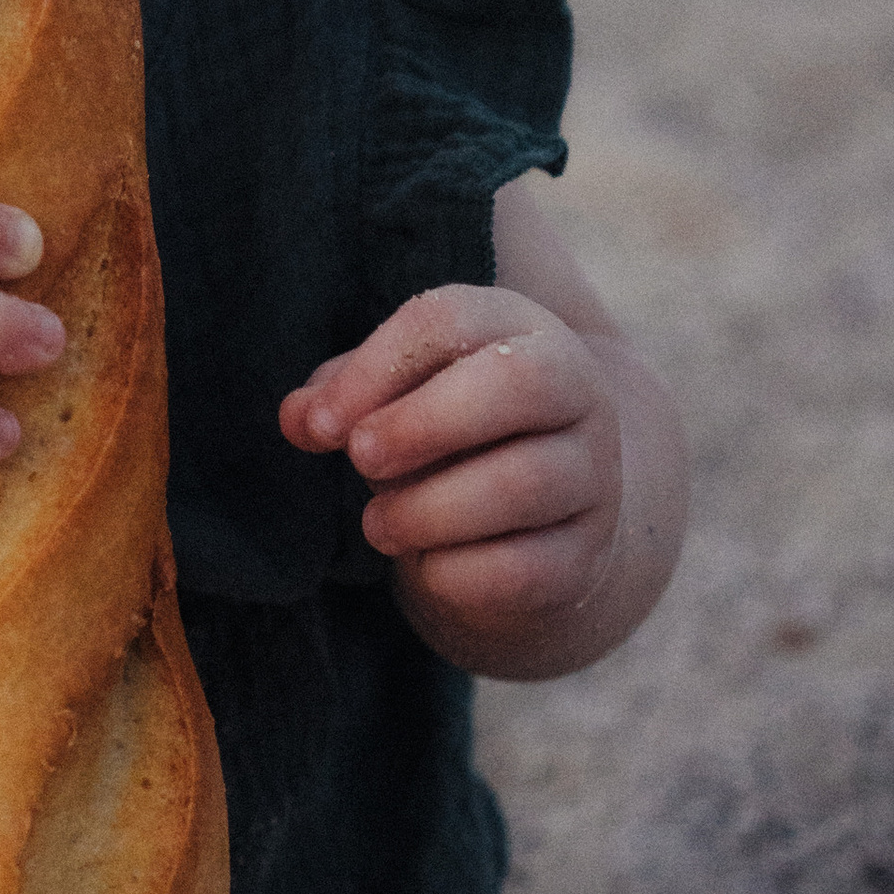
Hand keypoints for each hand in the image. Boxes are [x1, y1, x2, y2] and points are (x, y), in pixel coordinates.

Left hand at [278, 286, 626, 659]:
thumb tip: (300, 419)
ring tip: (377, 525)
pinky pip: (525, 567)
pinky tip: (425, 566)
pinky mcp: (586, 555)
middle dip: (421, 424)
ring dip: (427, 510)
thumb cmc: (451, 433)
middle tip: (360, 458)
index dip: (375, 369)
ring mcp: (592, 475)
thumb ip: (343, 397)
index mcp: (519, 331)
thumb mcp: (398, 395)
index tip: (321, 428)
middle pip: (515, 383)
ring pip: (520, 484)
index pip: (450, 320)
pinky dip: (457, 573)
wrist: (549, 513)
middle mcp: (575, 392)